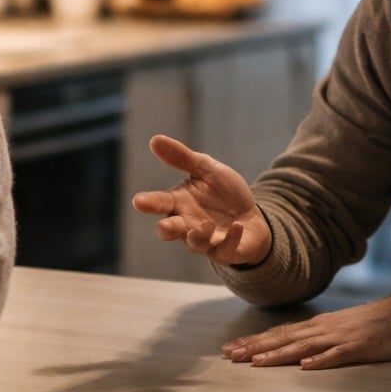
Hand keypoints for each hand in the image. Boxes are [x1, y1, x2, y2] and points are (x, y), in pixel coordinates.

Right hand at [130, 134, 270, 265]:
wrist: (251, 217)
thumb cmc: (224, 194)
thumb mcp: (206, 169)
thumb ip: (182, 158)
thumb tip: (154, 139)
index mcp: (179, 203)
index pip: (159, 203)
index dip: (149, 203)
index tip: (138, 201)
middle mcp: (187, 225)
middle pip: (170, 231)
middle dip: (166, 229)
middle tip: (165, 226)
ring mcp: (206, 241)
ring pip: (195, 245)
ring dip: (198, 236)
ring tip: (206, 225)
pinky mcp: (225, 252)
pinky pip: (224, 250)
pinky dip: (230, 239)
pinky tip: (237, 225)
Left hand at [222, 293, 390, 368]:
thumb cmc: (374, 324)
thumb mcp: (341, 330)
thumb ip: (320, 339)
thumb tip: (297, 352)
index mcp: (318, 326)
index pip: (280, 334)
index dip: (254, 341)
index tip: (230, 349)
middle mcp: (324, 329)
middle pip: (284, 338)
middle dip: (255, 347)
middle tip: (229, 355)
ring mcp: (341, 337)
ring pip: (304, 346)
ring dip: (279, 354)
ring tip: (256, 362)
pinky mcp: (361, 347)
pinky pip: (339, 355)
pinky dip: (322, 360)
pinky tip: (306, 367)